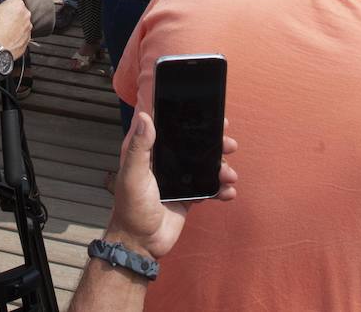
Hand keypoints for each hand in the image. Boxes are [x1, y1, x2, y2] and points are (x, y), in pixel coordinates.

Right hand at [0, 0, 30, 59]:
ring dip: (13, 26)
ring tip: (1, 31)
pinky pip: (21, 35)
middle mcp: (26, 15)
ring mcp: (28, 29)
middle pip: (17, 12)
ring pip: (20, 24)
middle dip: (9, 15)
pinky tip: (5, 38)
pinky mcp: (27, 40)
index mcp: (18, 4)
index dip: (3, 4)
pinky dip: (15, 36)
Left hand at [105, 112, 237, 259]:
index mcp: (150, 153)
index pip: (171, 129)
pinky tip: (228, 192)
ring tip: (229, 175)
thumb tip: (144, 117)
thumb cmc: (131, 208)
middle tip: (229, 144)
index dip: (190, 121)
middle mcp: (165, 163)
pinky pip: (209, 188)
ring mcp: (178, 180)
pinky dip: (221, 189)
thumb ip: (139, 148)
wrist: (141, 243)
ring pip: (205, 166)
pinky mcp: (188, 196)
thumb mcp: (132, 175)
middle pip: (194, 146)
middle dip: (215, 144)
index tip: (211, 117)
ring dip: (222, 168)